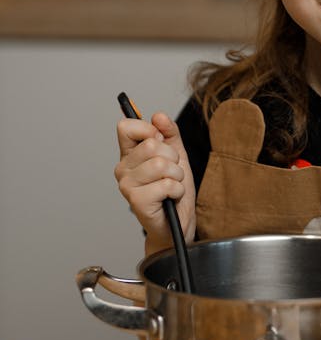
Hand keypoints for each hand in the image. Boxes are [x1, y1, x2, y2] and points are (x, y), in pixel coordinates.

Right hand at [115, 111, 195, 251]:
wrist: (178, 224)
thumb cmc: (175, 191)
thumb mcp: (177, 155)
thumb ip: (169, 133)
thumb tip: (159, 116)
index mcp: (128, 155)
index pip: (125, 126)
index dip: (148, 130)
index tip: (160, 142)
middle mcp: (122, 169)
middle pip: (151, 144)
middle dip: (173, 158)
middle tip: (172, 173)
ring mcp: (127, 186)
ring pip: (161, 164)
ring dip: (177, 176)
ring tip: (172, 186)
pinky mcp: (136, 201)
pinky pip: (167, 184)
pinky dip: (177, 190)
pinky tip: (171, 198)